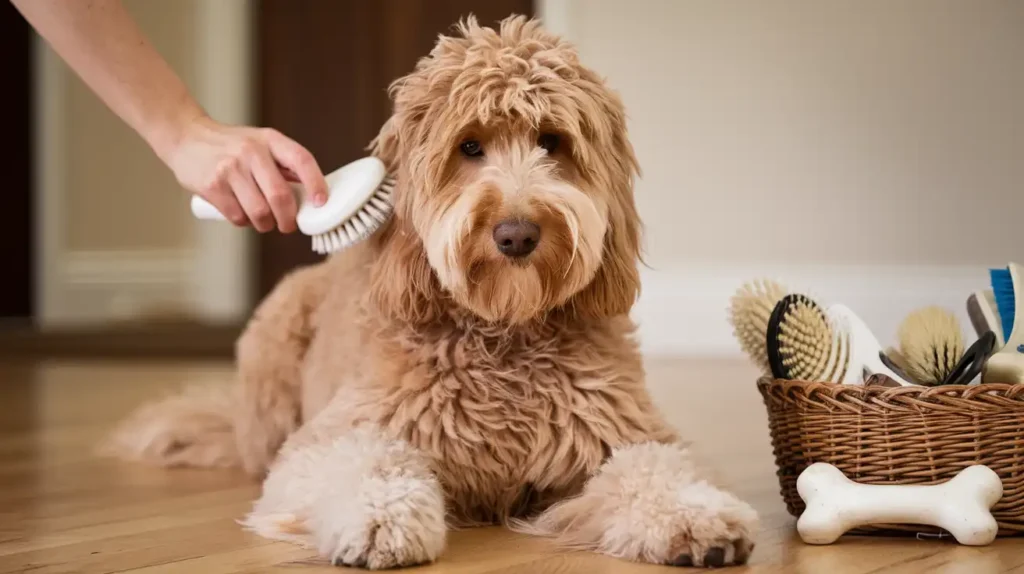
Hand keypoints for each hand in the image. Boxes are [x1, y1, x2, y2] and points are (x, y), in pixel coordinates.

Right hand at [164, 115, 328, 232]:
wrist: (187, 138)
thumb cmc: (231, 146)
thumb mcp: (262, 144)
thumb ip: (285, 166)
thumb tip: (312, 196)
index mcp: (270, 140)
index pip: (301, 160)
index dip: (316, 183)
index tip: (321, 203)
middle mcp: (251, 151)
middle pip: (280, 196)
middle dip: (288, 219)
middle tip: (288, 225)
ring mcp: (230, 169)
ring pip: (260, 213)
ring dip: (265, 225)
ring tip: (263, 220)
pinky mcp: (212, 186)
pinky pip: (238, 217)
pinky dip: (244, 222)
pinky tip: (241, 213)